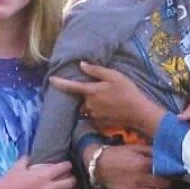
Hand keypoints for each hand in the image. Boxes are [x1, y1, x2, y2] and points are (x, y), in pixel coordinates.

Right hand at [0, 158, 77, 188]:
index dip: (67, 165)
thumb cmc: (9, 180)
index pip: (62, 168)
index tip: (68, 166)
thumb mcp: (18, 166)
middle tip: (72, 181)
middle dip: (73, 181)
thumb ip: (26, 160)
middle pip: (69, 184)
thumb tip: (29, 156)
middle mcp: (47, 188)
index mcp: (43, 175)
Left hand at [50, 62, 164, 137]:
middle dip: (89, 94)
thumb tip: (81, 65)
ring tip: (110, 100)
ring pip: (88, 107)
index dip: (60, 83)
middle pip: (82, 98)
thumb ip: (96, 71)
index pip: (71, 86)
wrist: (138, 112)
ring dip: (94, 103)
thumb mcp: (114, 76)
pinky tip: (111, 109)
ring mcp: (93, 115)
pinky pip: (94, 116)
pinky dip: (100, 112)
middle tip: (105, 91)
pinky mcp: (99, 123)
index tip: (51, 79)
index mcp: (91, 91)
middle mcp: (89, 104)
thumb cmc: (127, 91)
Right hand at [91, 144, 168, 188]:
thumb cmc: (119, 154)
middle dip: (171, 182)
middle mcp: (141, 178)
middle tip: (174, 181)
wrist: (99, 164)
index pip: (166, 170)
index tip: (178, 172)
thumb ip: (152, 151)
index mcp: (144, 163)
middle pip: (164, 184)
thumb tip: (167, 155)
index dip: (174, 171)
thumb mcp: (136, 148)